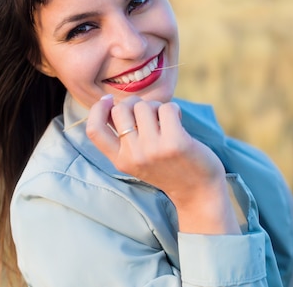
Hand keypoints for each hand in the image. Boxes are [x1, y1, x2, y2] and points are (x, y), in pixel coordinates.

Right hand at [86, 95, 240, 233]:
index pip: (94, 130)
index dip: (96, 109)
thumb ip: (123, 136)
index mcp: (120, 160)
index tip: (108, 99)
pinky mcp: (175, 142)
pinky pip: (167, 108)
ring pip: (145, 106)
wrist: (198, 192)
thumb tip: (109, 101)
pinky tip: (178, 122)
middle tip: (149, 113)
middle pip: (121, 109)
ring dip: (157, 107)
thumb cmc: (168, 168)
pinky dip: (174, 110)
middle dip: (135, 104)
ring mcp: (153, 149)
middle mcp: (134, 156)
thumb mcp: (137, 159)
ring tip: (166, 122)